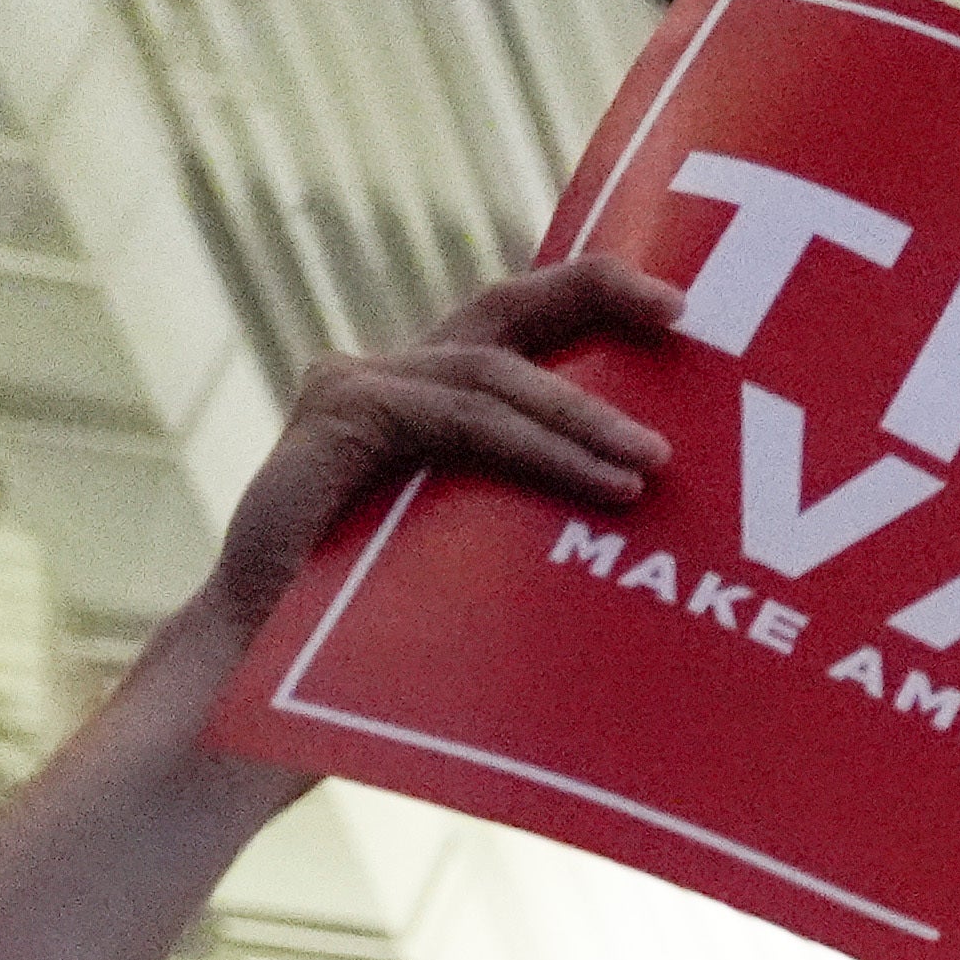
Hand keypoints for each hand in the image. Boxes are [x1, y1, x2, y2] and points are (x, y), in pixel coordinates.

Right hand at [205, 260, 678, 638]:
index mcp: (433, 400)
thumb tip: (667, 506)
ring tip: (656, 462)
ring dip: (582, 418)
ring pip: (493, 379)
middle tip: (680, 315)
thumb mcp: (493, 551)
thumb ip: (549, 510)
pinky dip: (539, 450)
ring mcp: (357, 391)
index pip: (518, 324)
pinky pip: (460, 422)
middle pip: (504, 311)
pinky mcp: (338, 420)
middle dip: (594, 294)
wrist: (279, 665)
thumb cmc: (394, 625)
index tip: (676, 305)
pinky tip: (603, 480)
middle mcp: (391, 378)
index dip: (590, 295)